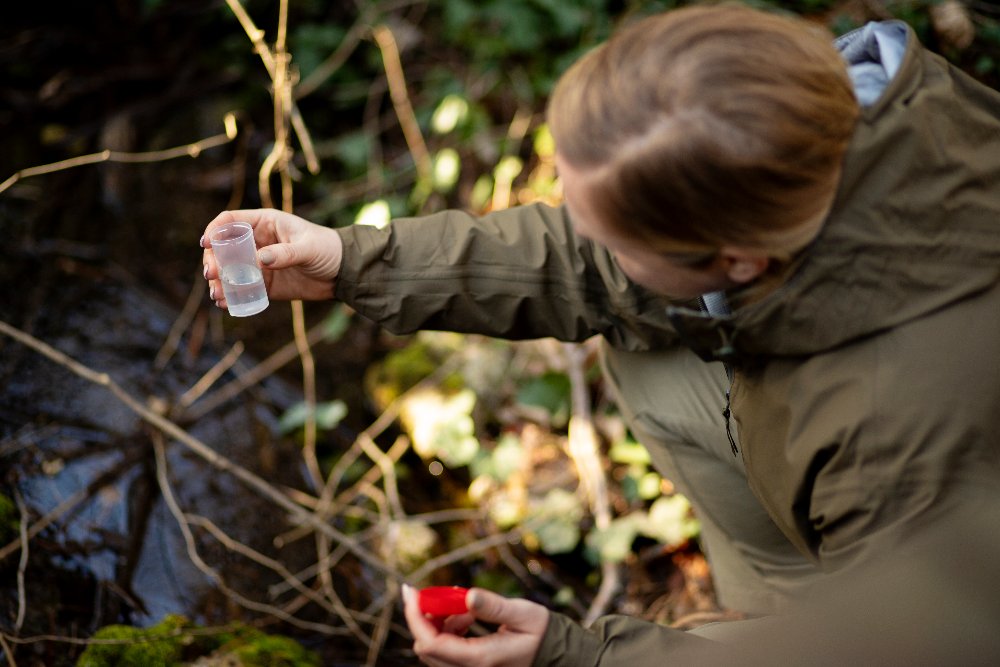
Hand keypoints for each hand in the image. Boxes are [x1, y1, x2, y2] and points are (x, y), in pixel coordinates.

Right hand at [201, 209, 342, 307]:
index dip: (214, 230)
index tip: (206, 244)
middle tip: (212, 275)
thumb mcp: (308, 248)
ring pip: (229, 271)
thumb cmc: (328, 249)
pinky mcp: (265, 284)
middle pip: (224, 248)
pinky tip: (225, 304)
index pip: (230, 221)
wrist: (344, 273)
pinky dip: (232, 296)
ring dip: (219, 282)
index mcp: (265, 223)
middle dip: (213, 261)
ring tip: (217, 294)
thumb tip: (260, 260)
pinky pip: (243, 289)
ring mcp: (259, 264)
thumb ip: (286, 253)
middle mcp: (257, 242)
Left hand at [403, 584, 548, 666]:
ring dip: (437, 622)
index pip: (431, 643)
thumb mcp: (523, 614)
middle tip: (438, 593)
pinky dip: (447, 630)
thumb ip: (494, 606)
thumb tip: (468, 594)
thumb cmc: (540, 633)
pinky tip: (466, 617)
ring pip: (433, 649)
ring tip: (463, 606)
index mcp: (480, 659)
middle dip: (424, 616)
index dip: (415, 616)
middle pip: (426, 647)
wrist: (552, 655)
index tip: (411, 590)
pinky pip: (444, 651)